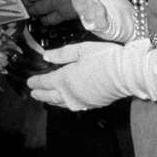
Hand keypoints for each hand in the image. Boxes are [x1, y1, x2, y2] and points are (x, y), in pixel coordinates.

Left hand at [26, 38, 156, 110]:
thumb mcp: (81, 50)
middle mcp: (70, 93)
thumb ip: (61, 54)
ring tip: (45, 98)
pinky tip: (66, 102)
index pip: (45, 82)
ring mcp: (82, 101)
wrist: (127, 74)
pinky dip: (65, 105)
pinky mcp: (92, 104)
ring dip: (51, 100)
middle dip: (40, 93)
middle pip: (50, 95)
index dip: (36, 81)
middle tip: (33, 92)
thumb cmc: (105, 58)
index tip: (29, 81)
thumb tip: (45, 57)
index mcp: (65, 78)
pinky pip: (73, 106)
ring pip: (61, 103)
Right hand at [66, 0, 138, 42]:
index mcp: (85, 3)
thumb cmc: (120, 7)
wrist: (134, 22)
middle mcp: (85, 13)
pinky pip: (98, 19)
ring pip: (85, 10)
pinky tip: (96, 0)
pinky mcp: (102, 29)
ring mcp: (92, 22)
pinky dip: (97, 9)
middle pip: (77, 1)